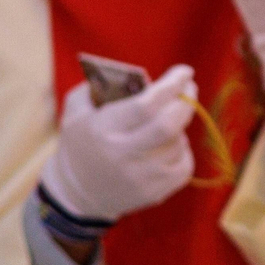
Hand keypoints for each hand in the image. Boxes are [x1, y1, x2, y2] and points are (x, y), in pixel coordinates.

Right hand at [41, 66, 196, 221]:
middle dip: (186, 101)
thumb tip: (134, 75)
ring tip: (164, 123)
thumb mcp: (76, 111)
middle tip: (189, 88)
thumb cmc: (81, 144)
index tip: (184, 71)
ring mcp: (141, 176)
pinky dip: (181, 149)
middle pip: (170, 124)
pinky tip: (167, 146)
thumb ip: (99, 86)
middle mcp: (124, 155)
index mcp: (103, 130)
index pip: (147, 105)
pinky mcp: (155, 192)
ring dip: (179, 127)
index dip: (171, 85)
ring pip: (178, 142)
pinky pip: (184, 163)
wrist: (77, 193)